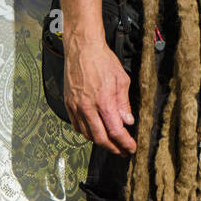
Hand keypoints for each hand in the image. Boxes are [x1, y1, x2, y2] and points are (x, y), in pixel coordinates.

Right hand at [64, 39, 135, 154]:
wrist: (82, 48)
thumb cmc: (103, 60)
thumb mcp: (121, 80)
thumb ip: (124, 104)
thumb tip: (128, 121)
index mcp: (104, 101)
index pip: (116, 131)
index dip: (125, 143)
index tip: (131, 148)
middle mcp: (88, 107)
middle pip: (100, 138)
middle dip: (114, 148)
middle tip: (123, 151)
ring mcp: (76, 106)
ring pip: (87, 134)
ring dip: (100, 142)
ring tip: (111, 144)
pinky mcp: (68, 103)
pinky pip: (76, 125)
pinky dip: (86, 133)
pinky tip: (94, 133)